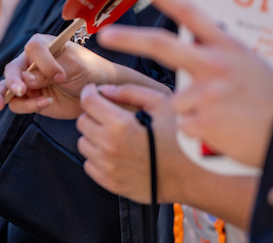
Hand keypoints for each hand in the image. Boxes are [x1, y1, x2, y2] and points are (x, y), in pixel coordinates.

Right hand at [0, 34, 124, 118]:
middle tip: (21, 90)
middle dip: (13, 80)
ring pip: (6, 88)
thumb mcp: (75, 66)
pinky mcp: (31, 99)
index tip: (59, 75)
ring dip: (2, 95)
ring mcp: (29, 82)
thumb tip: (26, 80)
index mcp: (44, 45)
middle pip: (12, 68)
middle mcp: (31, 62)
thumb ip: (50, 71)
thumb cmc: (89, 70)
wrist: (97, 92)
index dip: (42, 61)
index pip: (32, 48)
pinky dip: (27, 106)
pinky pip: (18, 104)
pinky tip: (46, 104)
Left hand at [77, 83, 175, 203]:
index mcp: (120, 124)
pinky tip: (115, 151)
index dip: (89, 92)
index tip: (94, 91)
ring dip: (94, 135)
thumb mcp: (162, 103)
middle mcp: (109, 146)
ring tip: (113, 133)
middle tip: (108, 113)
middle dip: (92, 113)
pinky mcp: (111, 183)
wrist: (191, 176)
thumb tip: (106, 90)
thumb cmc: (180, 137)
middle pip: (82, 123)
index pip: (88, 102)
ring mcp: (108, 167)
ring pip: (83, 144)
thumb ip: (130, 92)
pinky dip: (97, 156)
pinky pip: (90, 165)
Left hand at [96, 0, 272, 168]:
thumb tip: (195, 40)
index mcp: (227, 46)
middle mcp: (214, 64)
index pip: (190, 13)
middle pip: (162, 45)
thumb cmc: (272, 98)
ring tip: (224, 117)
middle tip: (105, 35)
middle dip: (130, 39)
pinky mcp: (201, 120)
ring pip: (177, 98)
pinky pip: (185, 124)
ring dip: (192, 109)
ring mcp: (206, 92)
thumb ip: (219, 52)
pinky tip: (222, 131)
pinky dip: (197, 129)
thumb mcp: (249, 63)